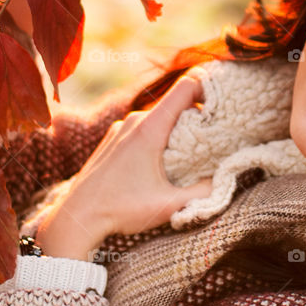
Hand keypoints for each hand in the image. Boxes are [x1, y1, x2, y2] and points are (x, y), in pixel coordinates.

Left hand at [35, 75, 213, 259]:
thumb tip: (227, 179)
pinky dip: (157, 137)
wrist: (77, 217)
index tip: (224, 104)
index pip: (186, 88)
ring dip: (175, 130)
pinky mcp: (112, 138)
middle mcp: (134, 121)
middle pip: (175, 104)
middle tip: (213, 137)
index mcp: (150, 128)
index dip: (208, 88)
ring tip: (187, 153)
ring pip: (158, 117)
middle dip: (196, 117)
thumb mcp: (169, 205)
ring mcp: (120, 128)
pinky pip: (142, 128)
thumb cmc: (121, 209)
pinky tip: (159, 162)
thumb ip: (203, 192)